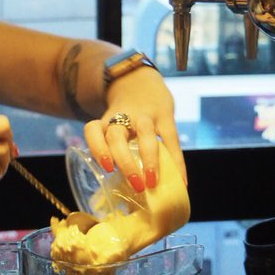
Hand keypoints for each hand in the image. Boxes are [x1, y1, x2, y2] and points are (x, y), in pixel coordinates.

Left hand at [83, 69, 186, 191]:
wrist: (139, 79)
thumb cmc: (124, 115)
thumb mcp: (113, 127)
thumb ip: (116, 153)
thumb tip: (124, 195)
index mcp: (105, 122)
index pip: (92, 130)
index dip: (97, 148)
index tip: (106, 168)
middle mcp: (122, 117)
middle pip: (116, 137)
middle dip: (124, 163)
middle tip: (136, 186)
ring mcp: (144, 115)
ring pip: (144, 134)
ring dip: (149, 160)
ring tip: (153, 183)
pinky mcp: (165, 115)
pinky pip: (172, 139)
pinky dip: (177, 162)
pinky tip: (181, 181)